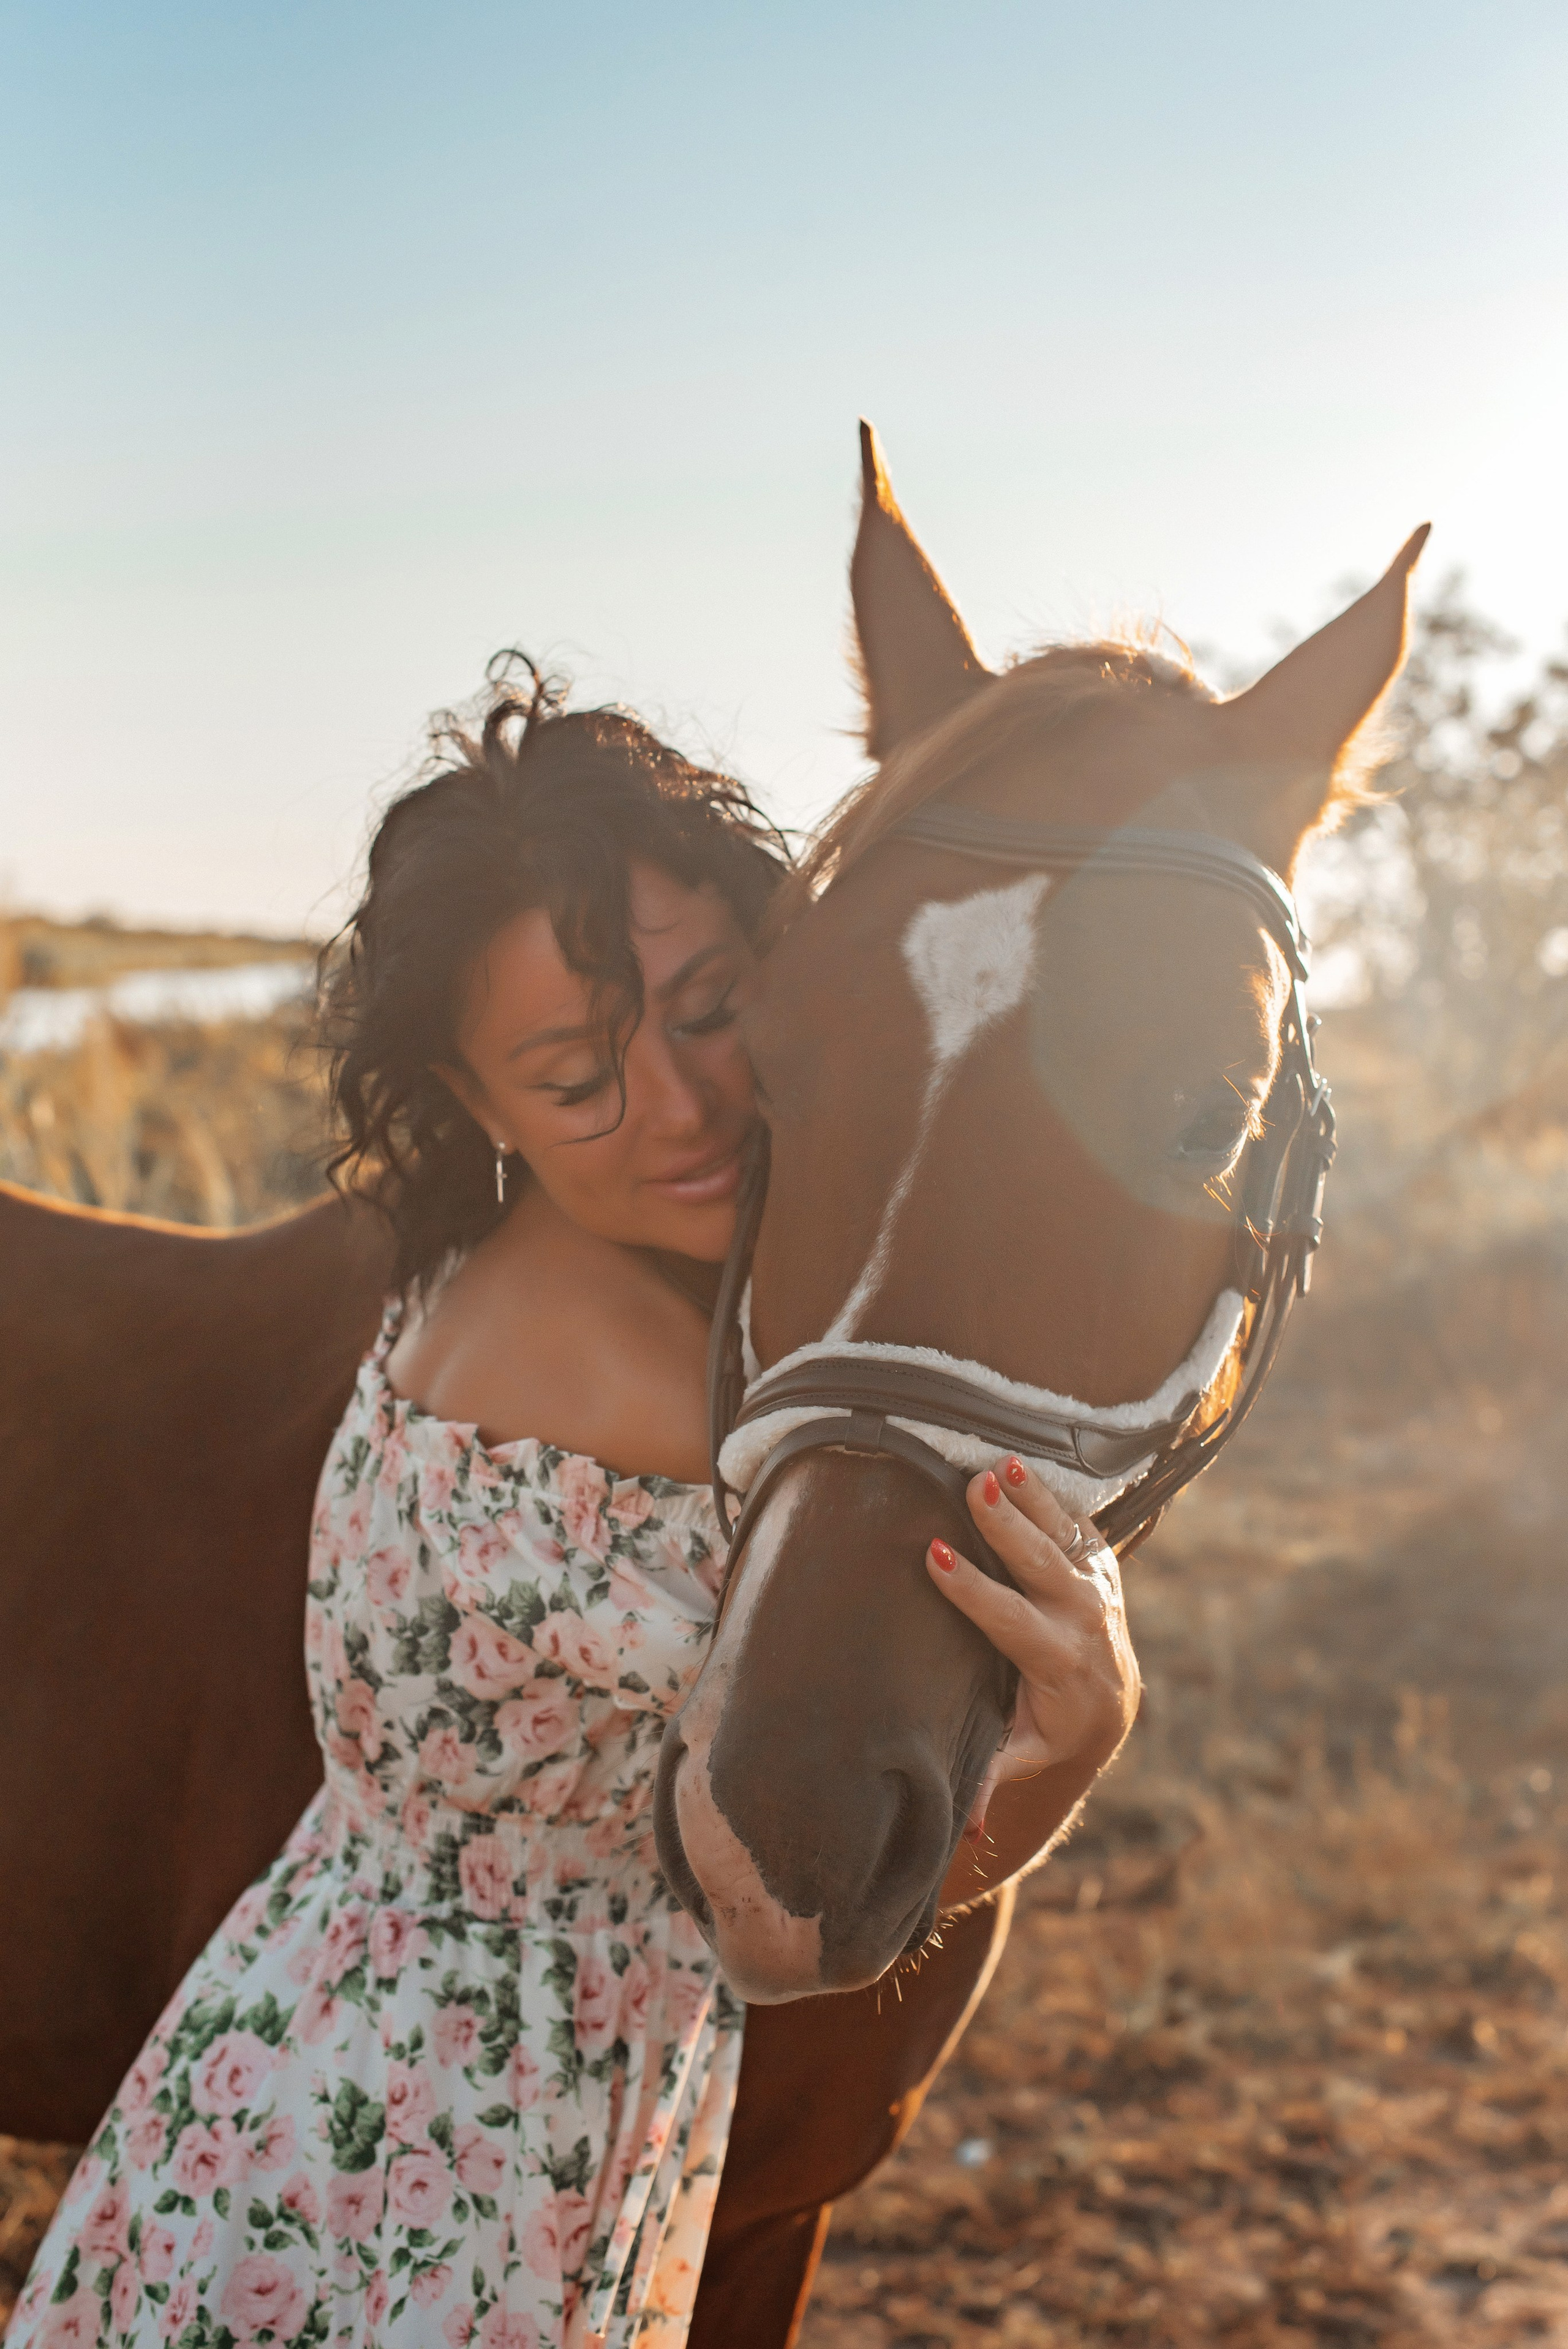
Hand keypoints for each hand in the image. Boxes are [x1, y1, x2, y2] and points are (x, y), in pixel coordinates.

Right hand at [926, 1455, 1139, 1837]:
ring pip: (1062, 1537)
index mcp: (1059, 1664)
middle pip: (1042, 1566)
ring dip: (1031, 1498)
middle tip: (973, 1486)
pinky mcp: (1100, 1564)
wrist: (1111, 1703)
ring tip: (998, 1463)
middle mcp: (1084, 1620)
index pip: (1012, 1621)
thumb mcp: (1023, 1754)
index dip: (974, 1590)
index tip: (935, 1557)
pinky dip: (1050, 1494)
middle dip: (1008, 1527)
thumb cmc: (1048, 1728)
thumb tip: (968, 1833)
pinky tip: (1019, 1463)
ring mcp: (1097, 1587)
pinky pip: (1076, 1524)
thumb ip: (994, 1779)